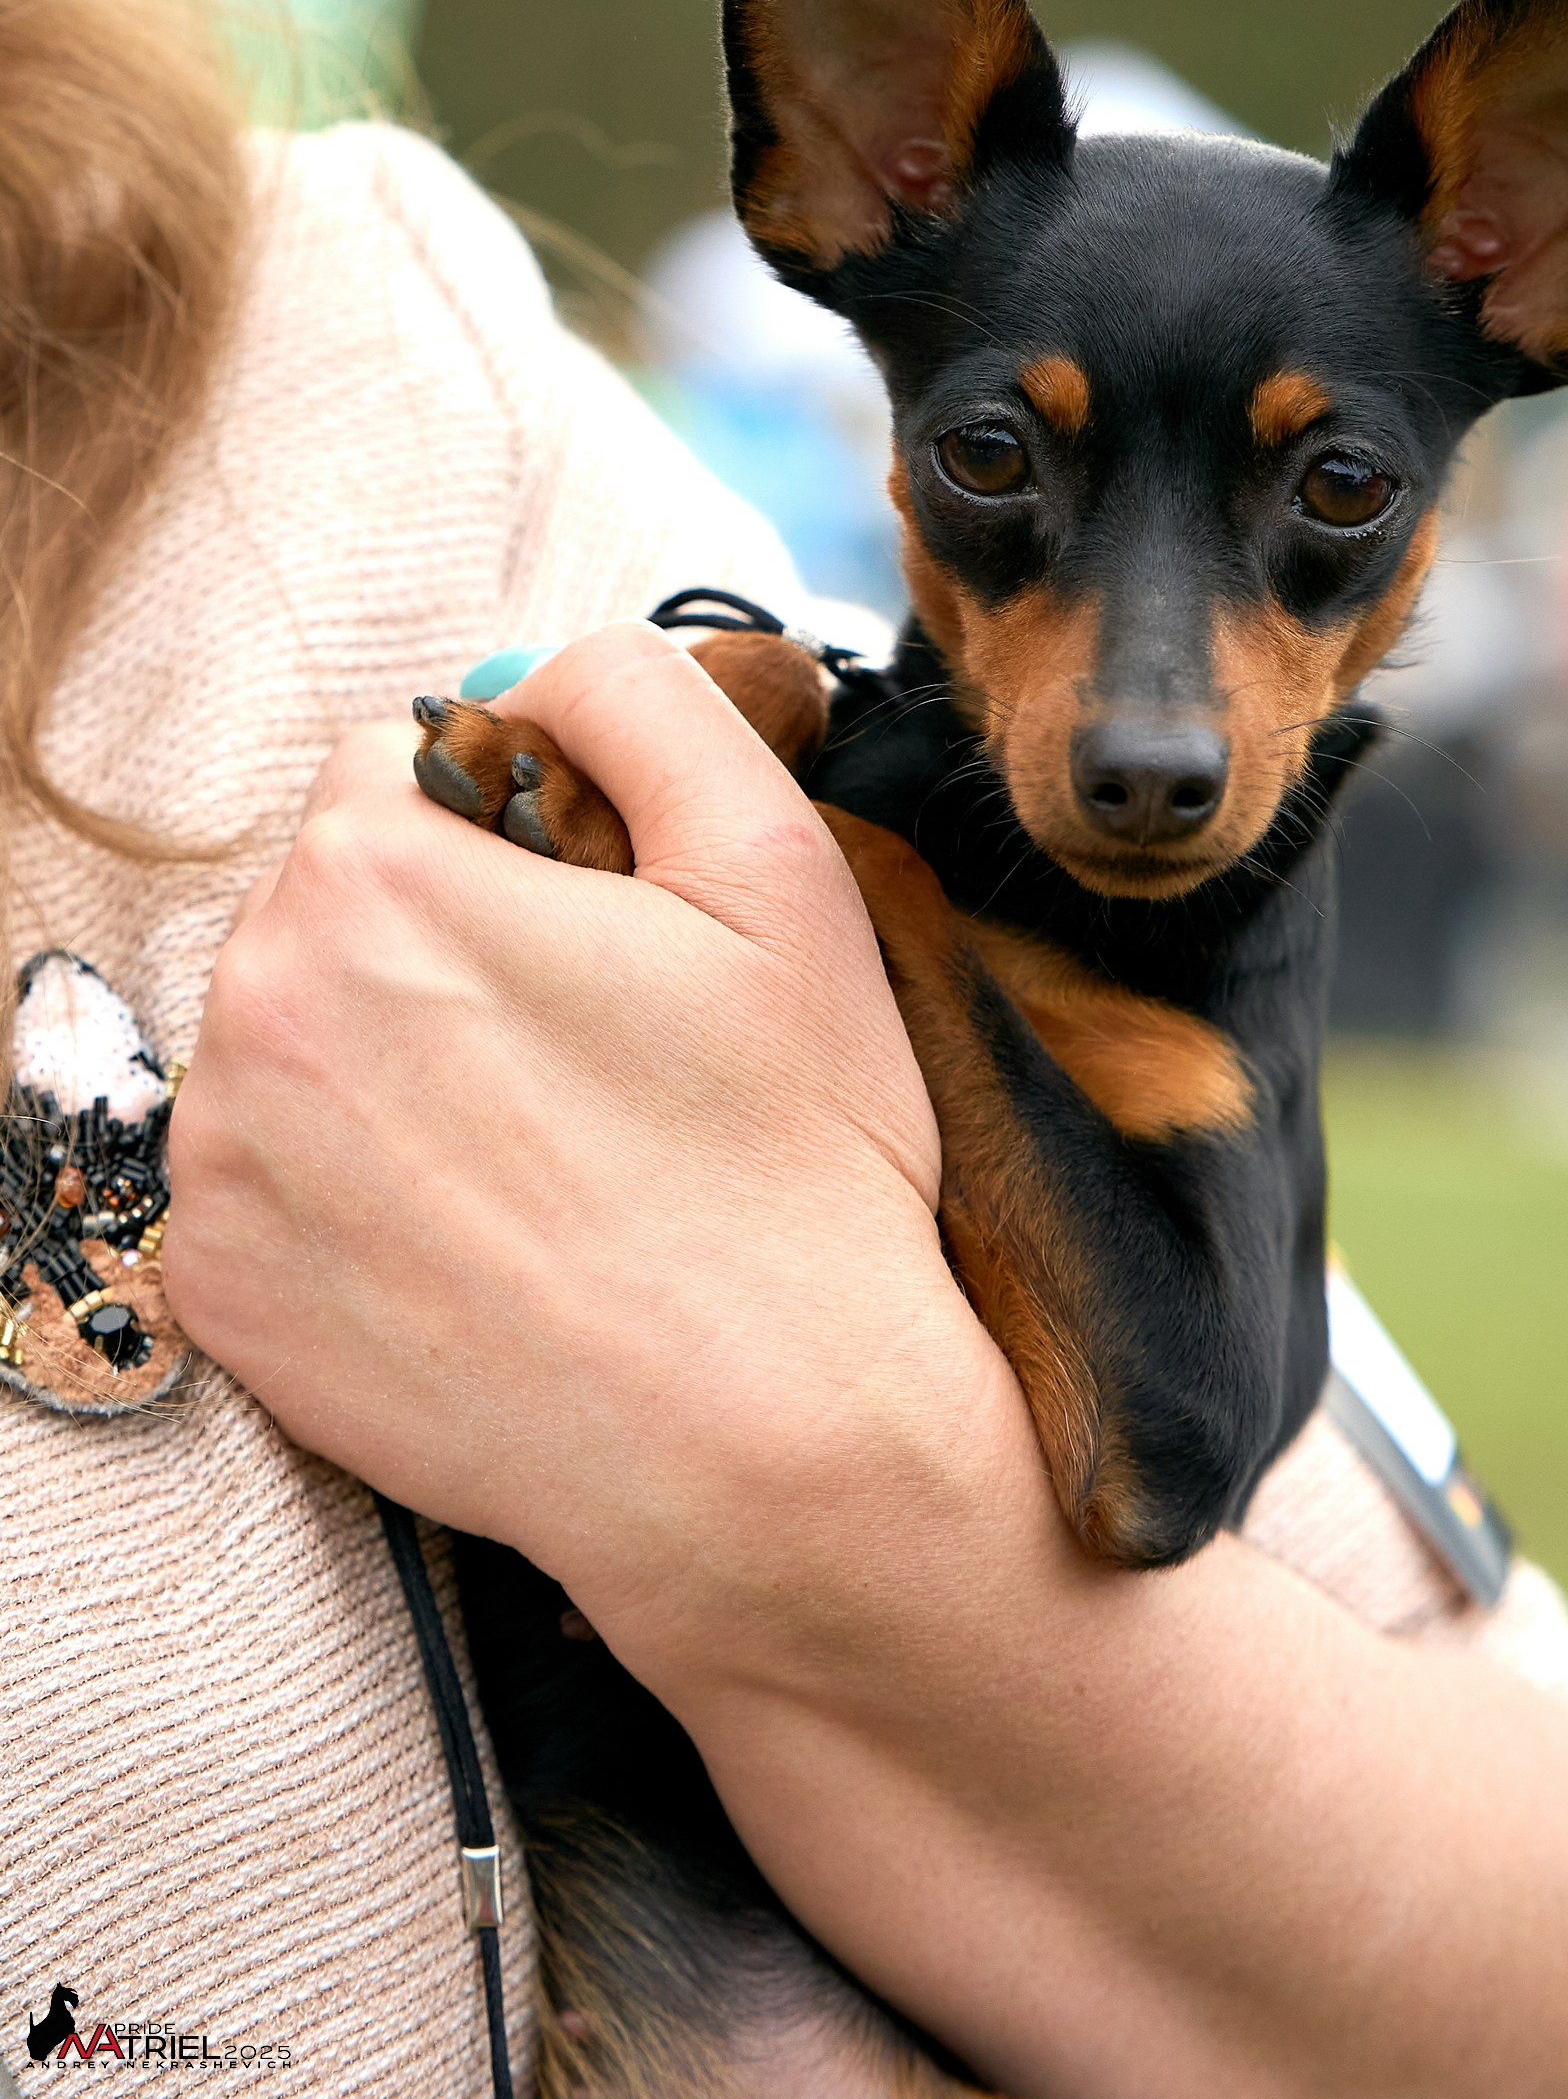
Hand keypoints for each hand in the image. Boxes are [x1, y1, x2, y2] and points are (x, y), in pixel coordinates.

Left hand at [166, 622, 1020, 1683]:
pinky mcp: (223, 1294)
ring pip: (302, 1036)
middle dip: (450, 943)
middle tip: (596, 1059)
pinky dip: (352, 1194)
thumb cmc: (789, 1160)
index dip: (524, 838)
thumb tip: (538, 670)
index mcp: (374, 871)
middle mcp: (254, 1004)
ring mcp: (224, 1163)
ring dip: (396, 1063)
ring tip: (546, 1160)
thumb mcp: (779, 871)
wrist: (763, 1451)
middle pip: (342, 901)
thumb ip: (649, 701)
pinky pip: (268, 1182)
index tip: (610, 942)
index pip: (404, 766)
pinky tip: (480, 1244)